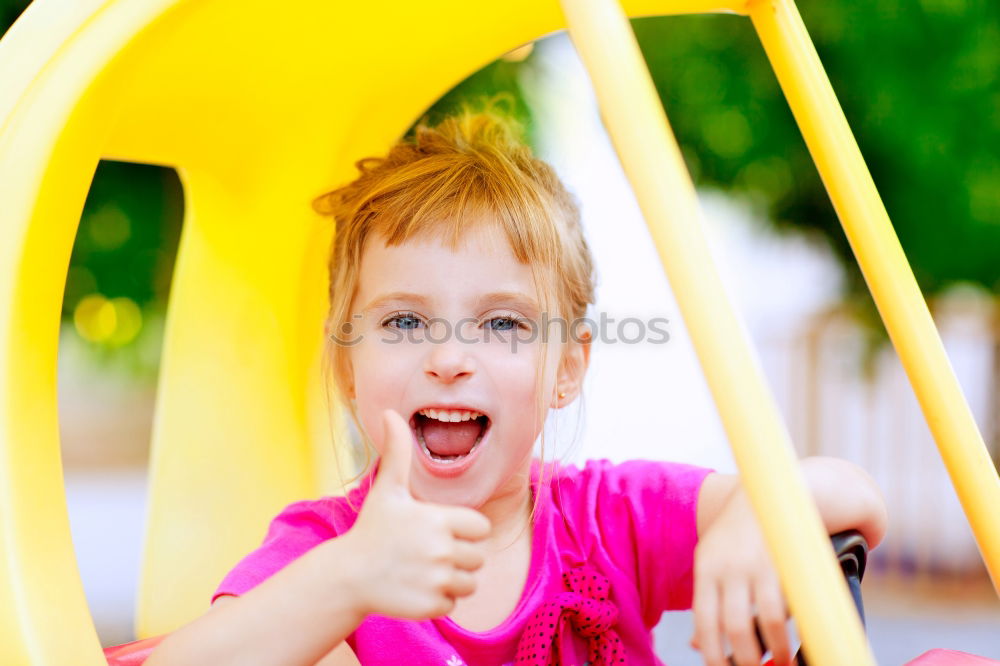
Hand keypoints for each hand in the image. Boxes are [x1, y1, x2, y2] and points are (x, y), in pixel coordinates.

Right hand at [339, 409, 491, 620]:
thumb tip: (391, 413)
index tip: (440, 531)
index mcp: (439, 519)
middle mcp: (441, 549)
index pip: (481, 528)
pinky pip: (453, 605)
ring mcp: (436, 579)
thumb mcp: (387, 489)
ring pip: (470, 583)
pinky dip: (438, 600)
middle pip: (478, 558)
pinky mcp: (430, 606)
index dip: (464, 530)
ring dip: (451, 580)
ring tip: (422, 570)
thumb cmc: (373, 528)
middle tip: (427, 553)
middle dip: (458, 557)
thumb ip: (398, 452)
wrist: (347, 576)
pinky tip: (415, 589)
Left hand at [690, 489, 792, 665]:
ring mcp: (761, 564)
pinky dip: (794, 629)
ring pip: (767, 620)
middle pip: (735, 626)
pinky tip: (796, 640)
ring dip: (776, 650)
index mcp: (706, 568)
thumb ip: (707, 601)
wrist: (766, 495)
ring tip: (782, 662)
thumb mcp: (711, 562)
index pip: (704, 620)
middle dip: (746, 659)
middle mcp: (730, 566)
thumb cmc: (736, 538)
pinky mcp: (787, 562)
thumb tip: (697, 646)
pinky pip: (791, 604)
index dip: (712, 652)